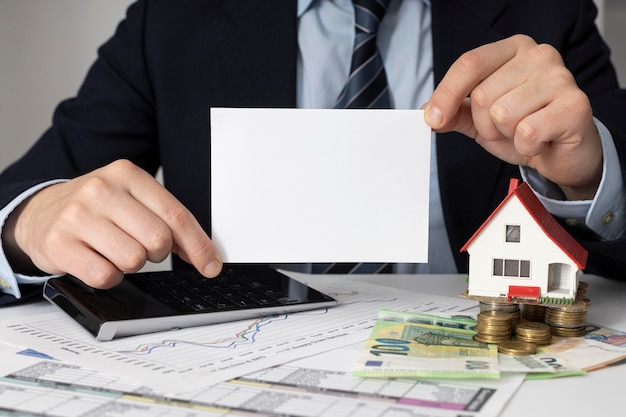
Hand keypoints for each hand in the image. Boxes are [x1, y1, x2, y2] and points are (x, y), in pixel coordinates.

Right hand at [2, 159, 221, 287]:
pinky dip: (109, 276)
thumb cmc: (96, 208)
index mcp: (127, 174)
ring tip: (114, 249)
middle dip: (158, 253)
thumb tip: (204, 254)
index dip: (198, 246)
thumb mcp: (132, 199)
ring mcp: (78, 217)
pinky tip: (98, 260)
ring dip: (132, 264)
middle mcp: (101, 190)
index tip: (211, 266)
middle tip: (142, 247)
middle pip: (158, 239)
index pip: (176, 215)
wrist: (39, 213)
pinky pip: (106, 276)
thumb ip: (167, 219)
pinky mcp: (60, 245)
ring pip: (134, 259)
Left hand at [423, 34, 601, 200]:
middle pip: (482, 95)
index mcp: (513, 49)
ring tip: (525, 132)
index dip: (446, 94)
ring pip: (503, 115)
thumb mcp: (480, 119)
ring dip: (507, 135)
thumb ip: (454, 112)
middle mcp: (539, 55)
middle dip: (485, 124)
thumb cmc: (524, 127)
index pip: (469, 64)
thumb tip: (428, 113)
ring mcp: (561, 78)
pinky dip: (526, 146)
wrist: (562, 153)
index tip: (432, 119)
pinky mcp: (575, 105)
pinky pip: (527, 132)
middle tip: (507, 128)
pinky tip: (541, 141)